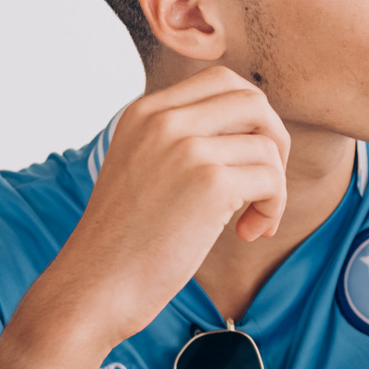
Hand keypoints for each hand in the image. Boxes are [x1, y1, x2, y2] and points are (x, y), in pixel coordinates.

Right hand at [35, 66, 290, 351]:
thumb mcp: (143, 169)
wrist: (94, 287)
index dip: (249, 119)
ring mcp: (186, 147)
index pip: (221, 81)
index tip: (242, 161)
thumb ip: (182, 141)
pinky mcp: (209, 182)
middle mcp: (163, 119)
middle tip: (263, 184)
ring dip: (274, 186)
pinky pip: (272, 179)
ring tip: (251, 221)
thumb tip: (253, 132)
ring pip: (268, 144)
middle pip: (253, 99)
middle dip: (274, 140)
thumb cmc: (124, 241)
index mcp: (144, 112)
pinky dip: (273, 208)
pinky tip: (248, 233)